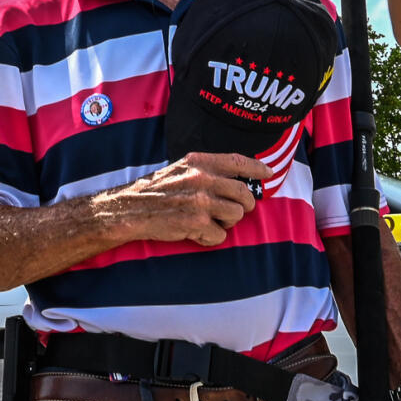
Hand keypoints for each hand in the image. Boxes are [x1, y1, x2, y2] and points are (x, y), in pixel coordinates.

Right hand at [96, 152, 268, 246]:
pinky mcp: (197, 222)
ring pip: (236, 215)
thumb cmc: (156, 190)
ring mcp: (201, 201)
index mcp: (200, 162)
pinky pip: (220, 235)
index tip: (268, 173)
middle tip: (235, 211)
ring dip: (227, 222)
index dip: (257, 168)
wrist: (131, 209)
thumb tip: (234, 180)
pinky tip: (196, 233)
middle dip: (244, 206)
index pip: (239, 162)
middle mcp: (203, 178)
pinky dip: (211, 238)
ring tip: (209, 222)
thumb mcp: (181, 169)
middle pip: (245, 194)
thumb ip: (205, 170)